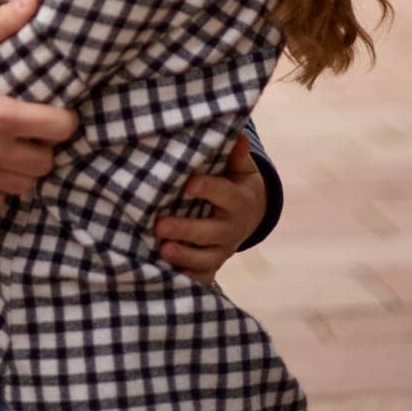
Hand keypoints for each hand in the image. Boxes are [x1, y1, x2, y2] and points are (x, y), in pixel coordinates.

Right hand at [0, 0, 78, 213]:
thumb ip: (0, 23)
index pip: (59, 128)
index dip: (65, 119)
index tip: (56, 111)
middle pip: (46, 162)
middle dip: (47, 145)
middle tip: (35, 130)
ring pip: (24, 187)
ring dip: (25, 169)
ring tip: (16, 149)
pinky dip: (0, 190)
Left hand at [153, 133, 266, 281]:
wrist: (251, 216)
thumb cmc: (236, 184)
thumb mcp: (242, 169)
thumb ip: (237, 155)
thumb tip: (238, 134)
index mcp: (239, 200)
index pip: (224, 194)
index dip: (208, 189)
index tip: (188, 183)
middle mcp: (232, 228)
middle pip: (209, 231)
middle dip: (185, 230)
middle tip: (159, 225)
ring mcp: (222, 250)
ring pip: (204, 257)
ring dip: (183, 255)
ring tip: (162, 250)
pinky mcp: (212, 264)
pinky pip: (200, 275)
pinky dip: (185, 276)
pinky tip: (164, 274)